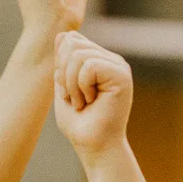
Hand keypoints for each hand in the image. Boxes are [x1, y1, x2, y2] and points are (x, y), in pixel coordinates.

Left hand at [53, 32, 132, 160]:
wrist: (94, 147)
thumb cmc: (79, 125)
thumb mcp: (63, 88)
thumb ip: (63, 63)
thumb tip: (62, 34)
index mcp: (99, 60)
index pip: (71, 40)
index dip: (60, 64)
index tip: (68, 92)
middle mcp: (111, 60)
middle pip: (72, 43)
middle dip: (64, 74)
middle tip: (74, 98)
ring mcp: (118, 66)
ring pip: (78, 54)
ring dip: (71, 84)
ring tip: (82, 102)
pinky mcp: (121, 75)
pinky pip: (89, 66)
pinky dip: (81, 87)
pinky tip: (90, 101)